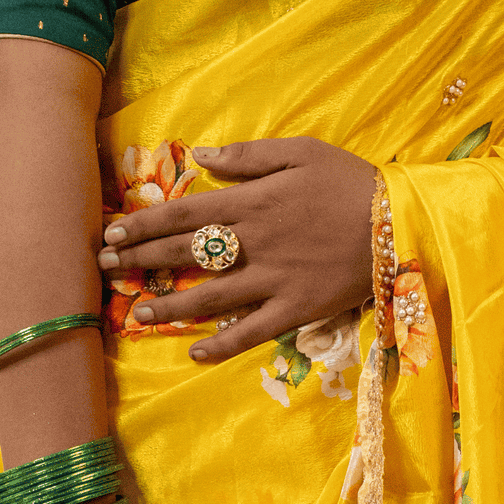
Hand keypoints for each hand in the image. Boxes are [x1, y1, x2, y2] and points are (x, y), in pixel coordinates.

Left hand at [99, 137, 377, 364]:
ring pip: (210, 295)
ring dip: (170, 305)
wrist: (400, 224)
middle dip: (141, 259)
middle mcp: (254, 243)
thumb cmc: (351, 182)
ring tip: (137, 313)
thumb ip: (248, 157)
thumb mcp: (301, 151)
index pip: (184, 213)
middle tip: (103, 269)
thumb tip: (200, 158)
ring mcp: (273, 280)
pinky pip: (252, 331)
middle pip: (186, 252)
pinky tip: (195, 353)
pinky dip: (222, 344)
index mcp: (252, 202)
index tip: (112, 232)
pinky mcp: (295, 309)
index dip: (144, 223)